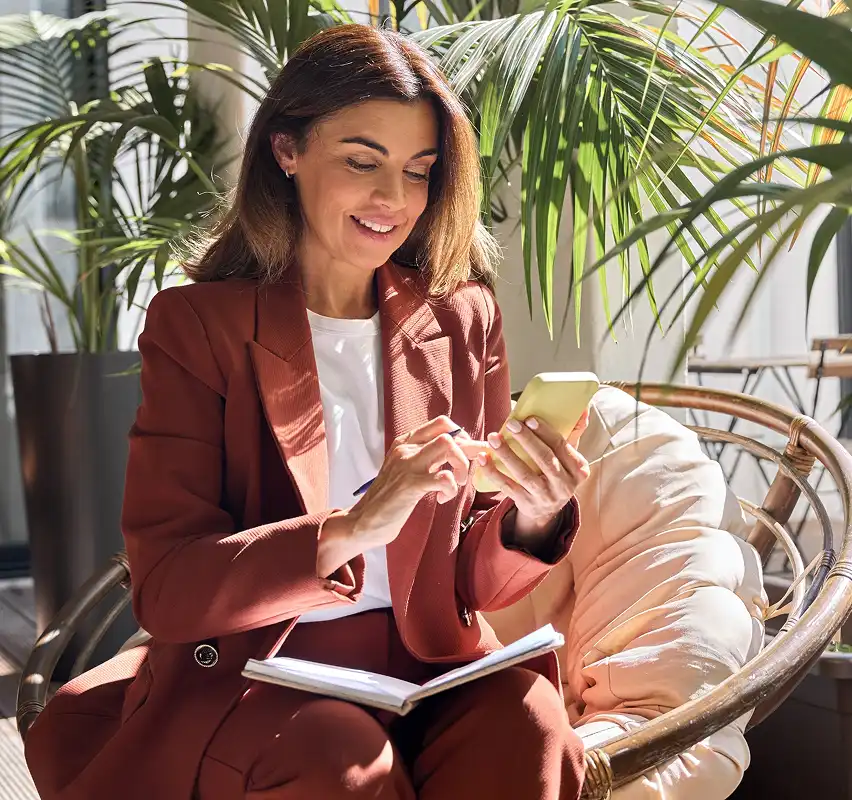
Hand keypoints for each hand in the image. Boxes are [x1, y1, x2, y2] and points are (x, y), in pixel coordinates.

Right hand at [317, 416, 485, 576]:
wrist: (362, 521)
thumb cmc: (389, 500)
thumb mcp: (405, 471)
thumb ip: (425, 459)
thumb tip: (458, 453)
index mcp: (405, 442)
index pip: (441, 423)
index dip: (462, 435)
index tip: (465, 455)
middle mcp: (406, 448)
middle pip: (448, 432)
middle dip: (469, 450)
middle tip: (467, 471)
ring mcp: (407, 465)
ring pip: (448, 445)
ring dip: (461, 466)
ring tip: (456, 484)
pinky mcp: (410, 485)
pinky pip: (444, 478)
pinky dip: (451, 489)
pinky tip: (442, 499)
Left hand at [476, 409, 590, 544]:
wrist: (547, 510)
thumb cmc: (557, 474)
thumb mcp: (570, 458)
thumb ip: (573, 434)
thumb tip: (583, 408)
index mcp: (578, 470)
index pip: (561, 446)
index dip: (545, 431)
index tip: (529, 418)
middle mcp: (564, 485)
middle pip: (544, 459)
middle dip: (527, 440)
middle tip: (511, 424)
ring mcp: (545, 496)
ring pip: (524, 473)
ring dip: (507, 454)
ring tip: (493, 438)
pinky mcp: (526, 503)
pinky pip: (507, 486)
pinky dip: (493, 472)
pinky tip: (483, 458)